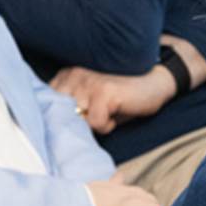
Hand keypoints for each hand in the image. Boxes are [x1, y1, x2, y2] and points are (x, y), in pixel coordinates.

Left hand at [50, 66, 177, 134]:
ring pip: (77, 119)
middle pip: (60, 114)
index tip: (76, 121)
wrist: (158, 80)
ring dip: (93, 124)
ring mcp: (88, 81)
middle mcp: (74, 75)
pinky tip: (118, 113)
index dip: (60, 118)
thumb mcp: (94, 98)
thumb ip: (74, 107)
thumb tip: (58, 131)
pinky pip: (96, 123)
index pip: (47, 104)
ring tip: (109, 113)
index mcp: (67, 75)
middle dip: (76, 122)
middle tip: (97, 117)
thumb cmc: (126, 94)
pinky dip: (108, 126)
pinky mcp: (103, 91)